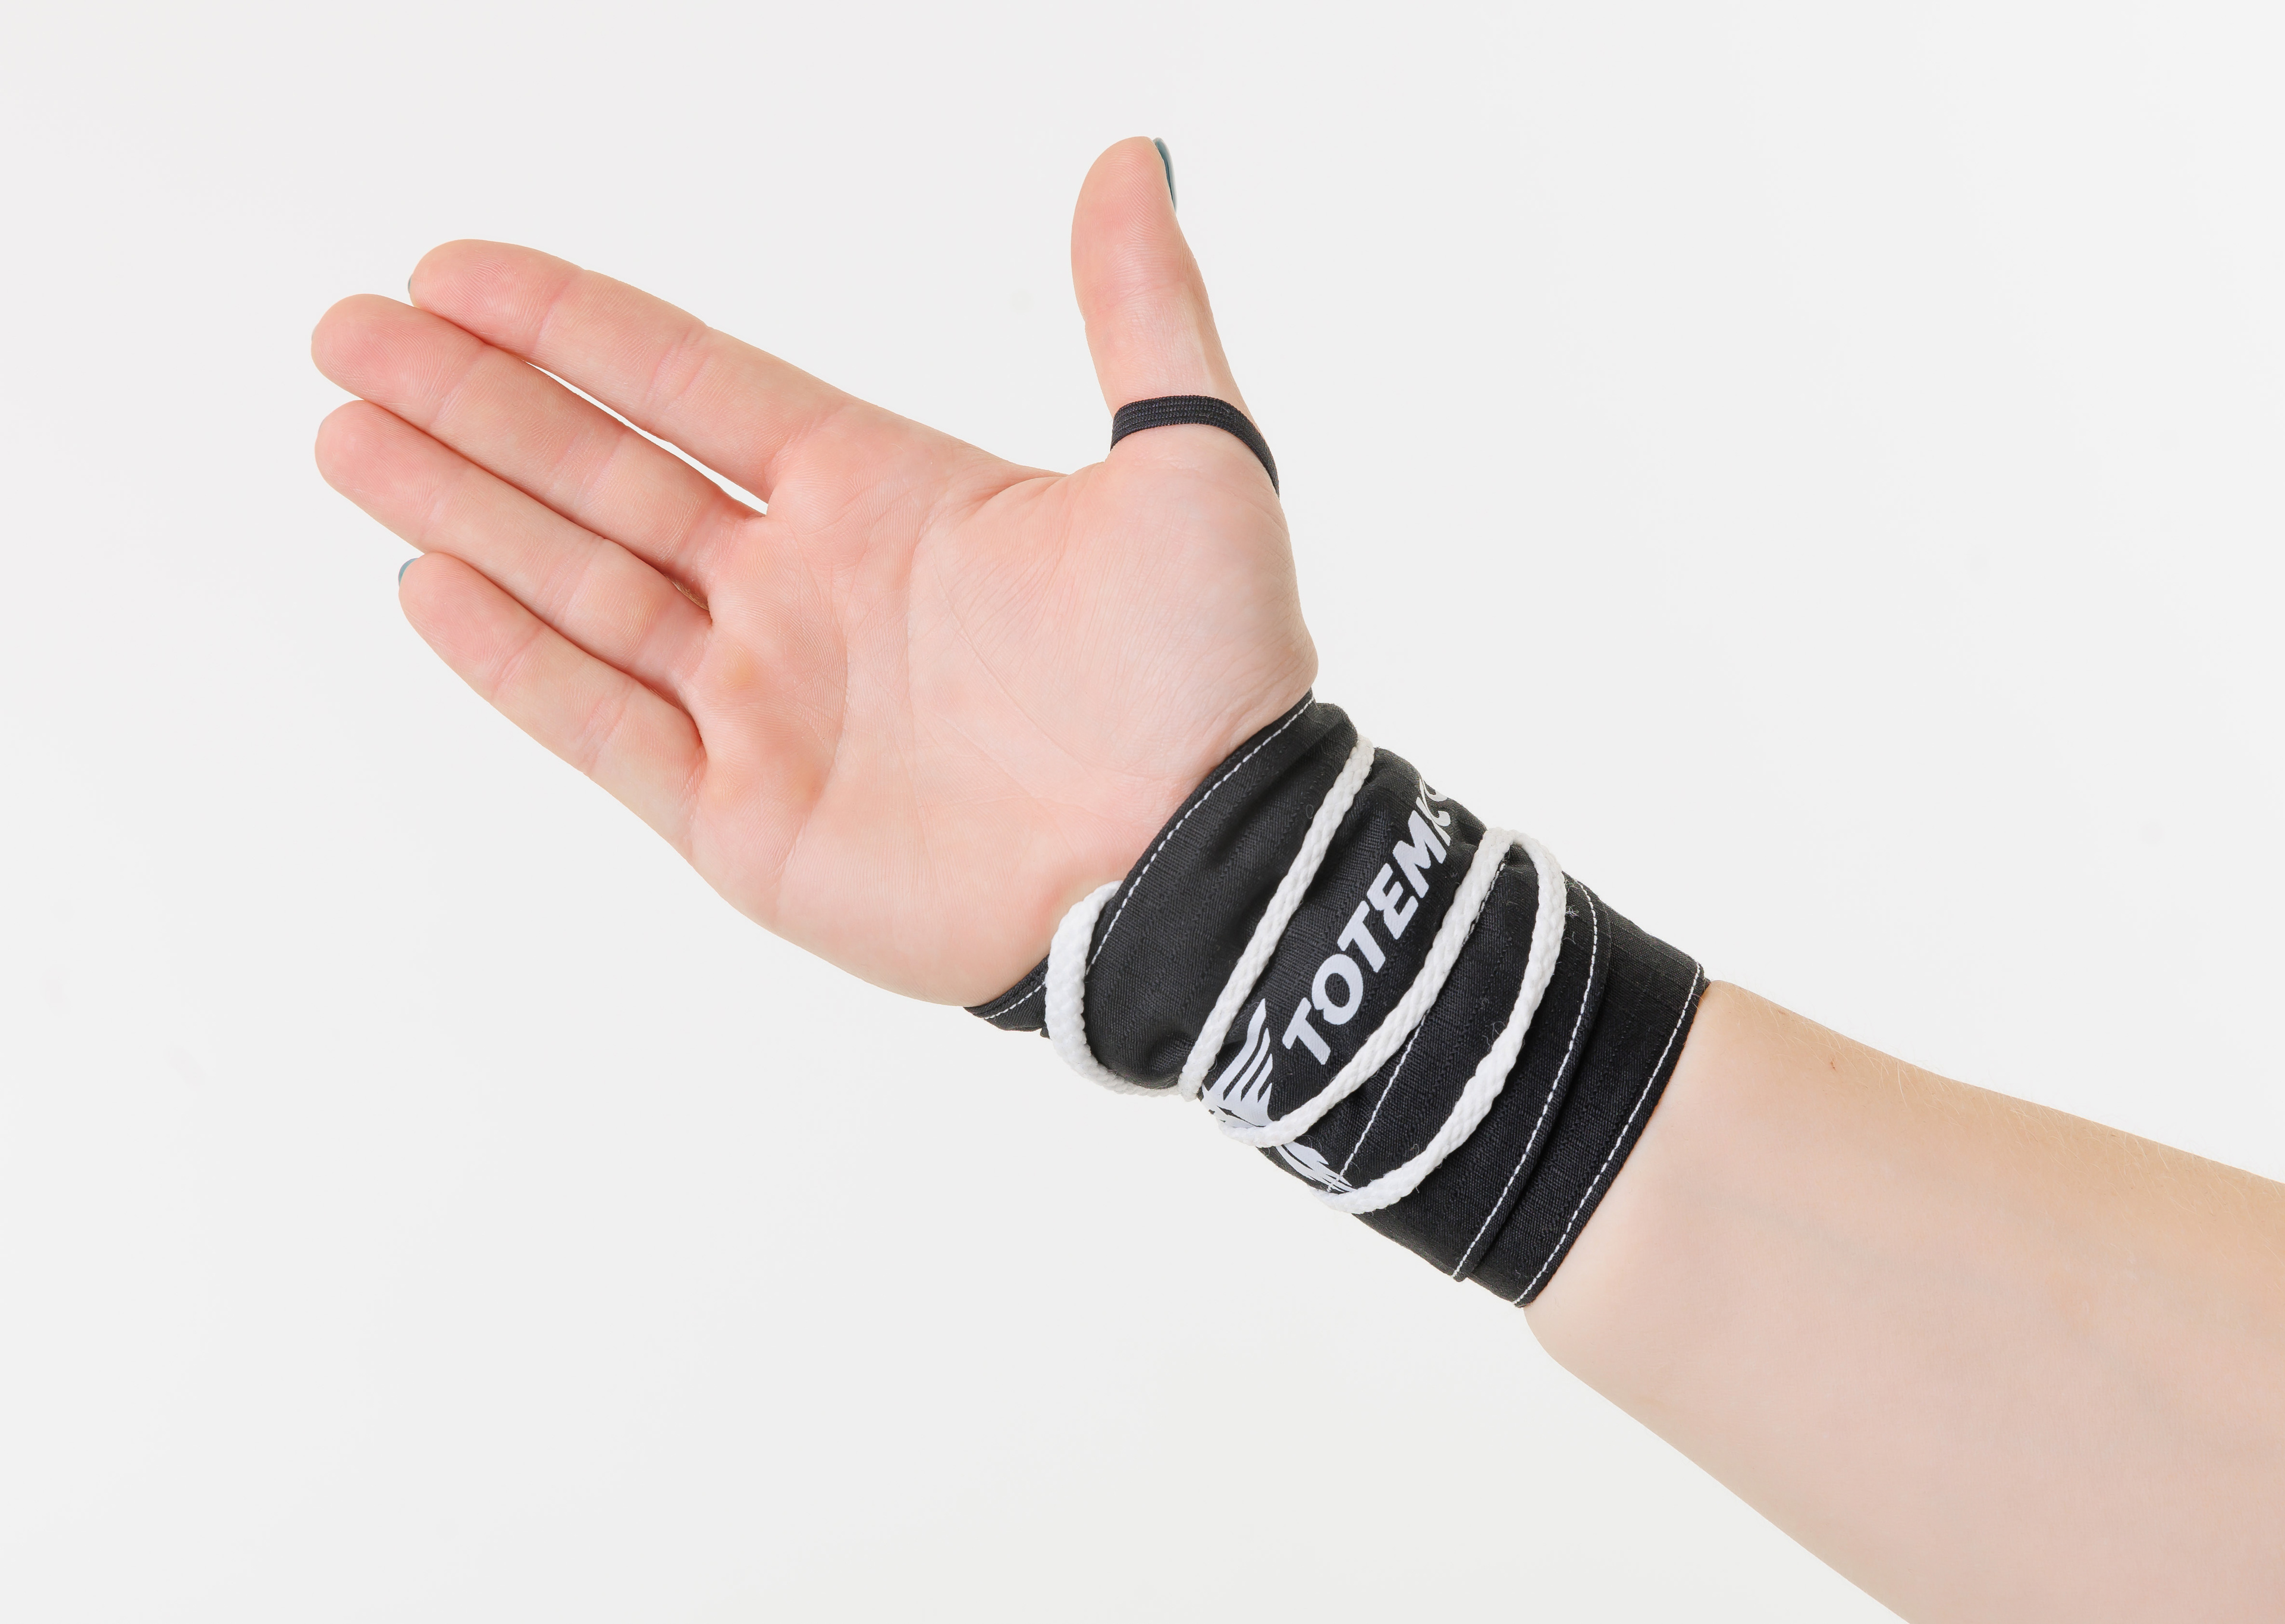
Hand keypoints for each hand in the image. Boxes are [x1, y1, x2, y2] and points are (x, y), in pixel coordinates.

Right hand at [314, 139, 1317, 1003]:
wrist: (1205, 865)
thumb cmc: (1211, 674)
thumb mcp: (1196, 464)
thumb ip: (1140, 311)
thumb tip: (1126, 159)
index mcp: (884, 491)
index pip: (690, 385)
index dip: (574, 327)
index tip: (455, 269)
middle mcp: (803, 588)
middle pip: (602, 471)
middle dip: (476, 402)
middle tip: (350, 330)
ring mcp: (764, 704)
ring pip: (576, 583)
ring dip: (461, 506)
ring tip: (347, 430)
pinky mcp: (743, 819)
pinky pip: (600, 724)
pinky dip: (513, 657)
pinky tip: (426, 577)